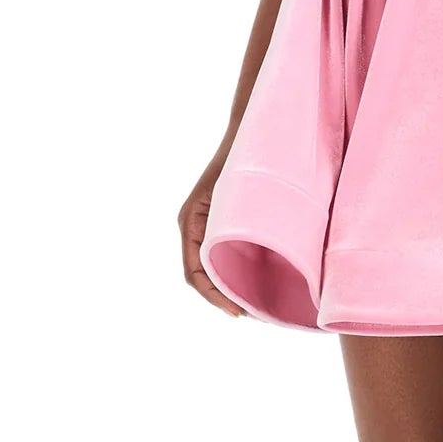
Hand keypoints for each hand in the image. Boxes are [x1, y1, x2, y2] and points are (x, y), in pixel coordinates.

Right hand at [178, 139, 244, 317]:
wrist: (246, 129)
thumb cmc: (242, 158)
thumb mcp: (235, 196)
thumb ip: (231, 226)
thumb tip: (237, 265)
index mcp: (190, 221)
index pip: (194, 273)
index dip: (213, 296)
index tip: (237, 312)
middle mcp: (191, 224)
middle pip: (200, 274)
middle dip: (221, 296)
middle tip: (248, 312)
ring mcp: (202, 222)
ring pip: (208, 265)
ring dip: (226, 286)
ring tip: (252, 303)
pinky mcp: (216, 219)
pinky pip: (217, 252)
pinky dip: (230, 270)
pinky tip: (252, 278)